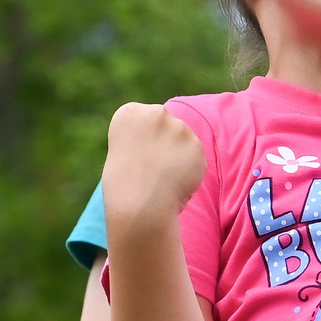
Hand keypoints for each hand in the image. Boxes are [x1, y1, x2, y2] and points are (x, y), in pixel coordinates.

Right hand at [102, 103, 205, 226]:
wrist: (139, 208)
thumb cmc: (124, 187)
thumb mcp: (123, 150)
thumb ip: (144, 136)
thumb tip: (171, 137)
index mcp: (130, 112)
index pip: (146, 121)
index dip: (143, 143)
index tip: (136, 159)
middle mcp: (156, 113)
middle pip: (168, 126)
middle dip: (165, 144)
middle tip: (152, 170)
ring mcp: (179, 128)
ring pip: (184, 141)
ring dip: (179, 157)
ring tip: (163, 178)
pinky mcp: (197, 145)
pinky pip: (196, 157)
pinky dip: (190, 171)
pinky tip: (176, 182)